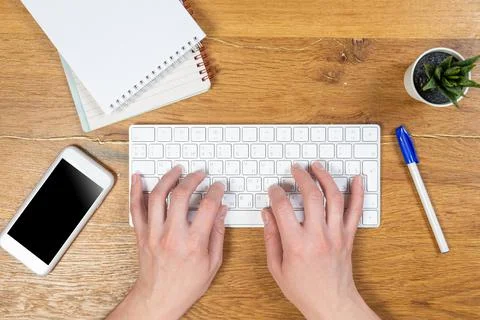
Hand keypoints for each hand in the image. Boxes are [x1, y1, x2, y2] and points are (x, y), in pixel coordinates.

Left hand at [108, 167, 226, 319]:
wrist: (158, 299)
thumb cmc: (186, 285)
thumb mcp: (212, 263)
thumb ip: (217, 234)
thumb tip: (222, 211)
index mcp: (193, 243)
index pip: (208, 206)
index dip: (215, 191)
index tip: (218, 187)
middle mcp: (172, 235)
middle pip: (181, 195)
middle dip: (192, 178)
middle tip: (199, 174)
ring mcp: (153, 233)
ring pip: (157, 196)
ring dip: (168, 178)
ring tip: (176, 170)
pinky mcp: (141, 235)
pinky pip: (136, 208)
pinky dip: (136, 191)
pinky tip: (139, 178)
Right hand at [262, 161, 379, 319]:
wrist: (332, 303)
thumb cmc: (304, 289)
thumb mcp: (277, 267)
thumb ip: (271, 238)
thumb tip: (267, 214)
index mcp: (297, 245)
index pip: (283, 208)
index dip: (276, 193)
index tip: (274, 189)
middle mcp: (318, 236)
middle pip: (311, 196)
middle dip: (302, 177)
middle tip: (295, 169)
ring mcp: (336, 235)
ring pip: (334, 198)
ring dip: (325, 178)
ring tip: (317, 167)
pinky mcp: (348, 237)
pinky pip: (355, 211)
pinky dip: (358, 193)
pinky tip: (357, 179)